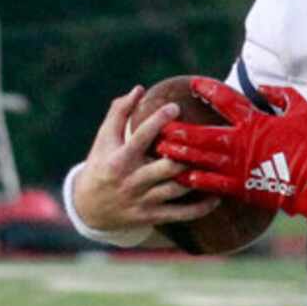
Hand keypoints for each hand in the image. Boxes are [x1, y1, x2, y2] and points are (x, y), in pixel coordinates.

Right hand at [73, 86, 218, 232]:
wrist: (88, 207)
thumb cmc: (100, 165)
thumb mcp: (104, 139)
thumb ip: (119, 112)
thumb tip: (140, 89)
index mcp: (120, 159)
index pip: (141, 137)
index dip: (158, 120)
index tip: (175, 106)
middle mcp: (132, 180)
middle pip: (167, 167)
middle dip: (188, 153)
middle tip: (207, 139)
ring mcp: (144, 200)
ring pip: (178, 189)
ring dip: (200, 178)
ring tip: (218, 163)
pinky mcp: (152, 216)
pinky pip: (182, 214)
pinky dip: (201, 207)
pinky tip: (216, 196)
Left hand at [160, 79, 306, 223]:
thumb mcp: (303, 111)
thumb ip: (282, 95)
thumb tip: (263, 88)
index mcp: (254, 120)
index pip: (224, 99)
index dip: (206, 89)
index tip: (193, 85)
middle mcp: (240, 141)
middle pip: (200, 133)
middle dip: (178, 128)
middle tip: (159, 125)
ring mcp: (238, 165)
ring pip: (200, 157)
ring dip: (180, 153)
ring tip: (161, 149)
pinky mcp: (243, 186)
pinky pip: (213, 182)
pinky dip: (197, 179)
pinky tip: (184, 176)